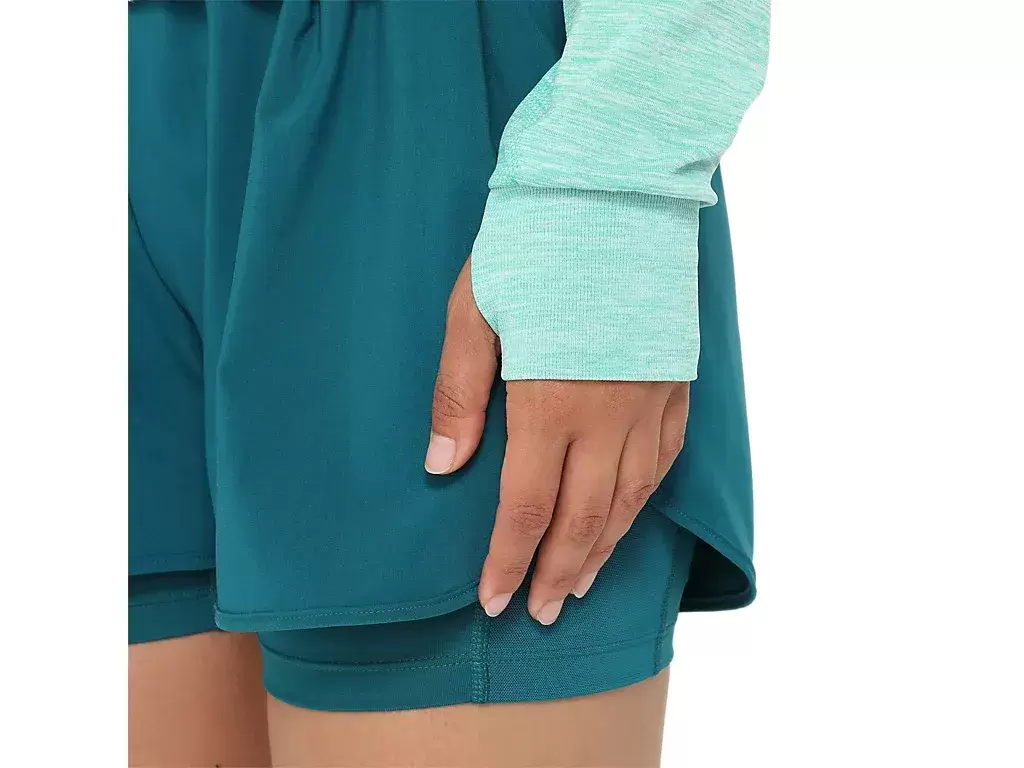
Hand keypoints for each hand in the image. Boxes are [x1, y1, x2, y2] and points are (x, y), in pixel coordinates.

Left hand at [426, 257, 690, 624]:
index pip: (527, 507)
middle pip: (584, 519)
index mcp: (550, 399)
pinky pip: (666, 460)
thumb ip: (460, 391)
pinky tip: (628, 517)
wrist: (618, 183)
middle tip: (542, 613)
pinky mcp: (676, 380)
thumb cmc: (536, 239)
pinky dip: (644, 501)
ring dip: (603, 550)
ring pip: (630, 500)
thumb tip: (443, 465)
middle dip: (558, 573)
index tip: (493, 599)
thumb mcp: (475, 306)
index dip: (509, 560)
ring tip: (581, 585)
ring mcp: (650, 399)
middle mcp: (609, 414)